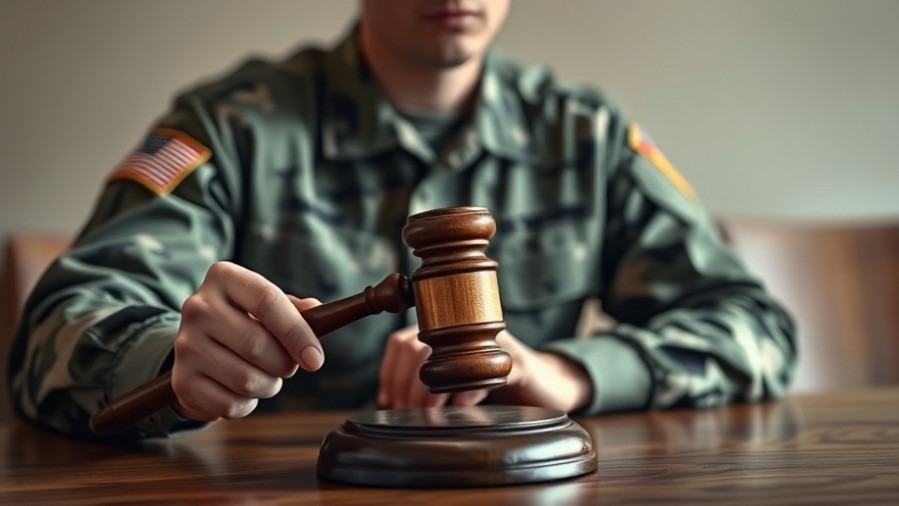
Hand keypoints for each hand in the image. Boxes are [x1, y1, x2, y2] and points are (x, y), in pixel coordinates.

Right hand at [171, 261, 323, 420]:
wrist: (199, 346)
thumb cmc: (244, 321)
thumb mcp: (267, 305)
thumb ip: (295, 308)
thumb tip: (316, 311)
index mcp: (223, 278)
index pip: (267, 302)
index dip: (297, 333)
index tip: (315, 359)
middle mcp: (198, 307)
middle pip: (257, 345)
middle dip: (284, 364)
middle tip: (287, 365)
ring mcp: (185, 345)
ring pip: (246, 380)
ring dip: (268, 385)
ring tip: (265, 376)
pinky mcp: (181, 381)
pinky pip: (230, 405)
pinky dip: (247, 404)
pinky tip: (241, 390)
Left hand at [377, 327, 591, 411]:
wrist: (543, 382)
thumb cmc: (491, 380)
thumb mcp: (452, 375)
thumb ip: (424, 378)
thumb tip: (389, 399)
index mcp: (447, 328)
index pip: (402, 340)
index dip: (389, 371)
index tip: (386, 399)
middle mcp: (467, 329)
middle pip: (416, 348)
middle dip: (405, 386)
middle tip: (405, 412)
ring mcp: (493, 344)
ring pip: (444, 360)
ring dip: (429, 394)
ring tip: (428, 414)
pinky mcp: (516, 364)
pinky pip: (483, 377)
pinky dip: (465, 397)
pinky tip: (459, 410)